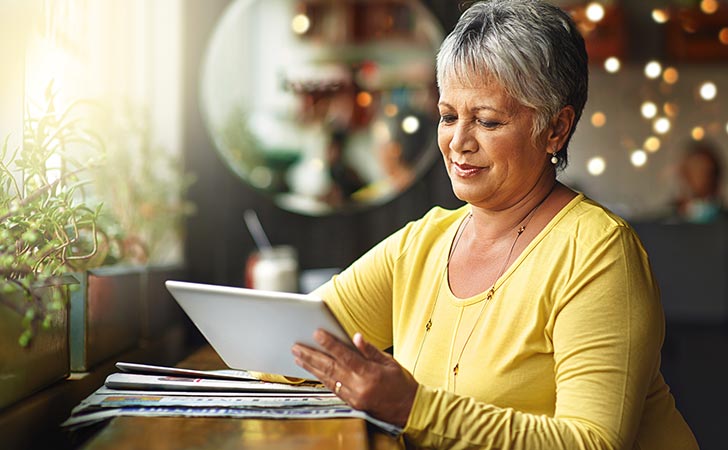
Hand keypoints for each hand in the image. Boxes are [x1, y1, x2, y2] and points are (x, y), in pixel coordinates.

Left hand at [292, 329, 417, 427]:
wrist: (409, 409)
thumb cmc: (401, 383)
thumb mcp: (390, 362)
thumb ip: (370, 350)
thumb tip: (356, 337)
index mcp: (370, 373)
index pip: (345, 355)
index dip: (329, 343)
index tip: (317, 333)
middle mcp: (359, 386)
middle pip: (330, 368)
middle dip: (311, 356)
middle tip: (296, 347)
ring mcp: (354, 396)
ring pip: (328, 379)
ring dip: (311, 367)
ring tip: (298, 357)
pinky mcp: (352, 403)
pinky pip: (332, 388)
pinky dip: (321, 379)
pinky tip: (312, 371)